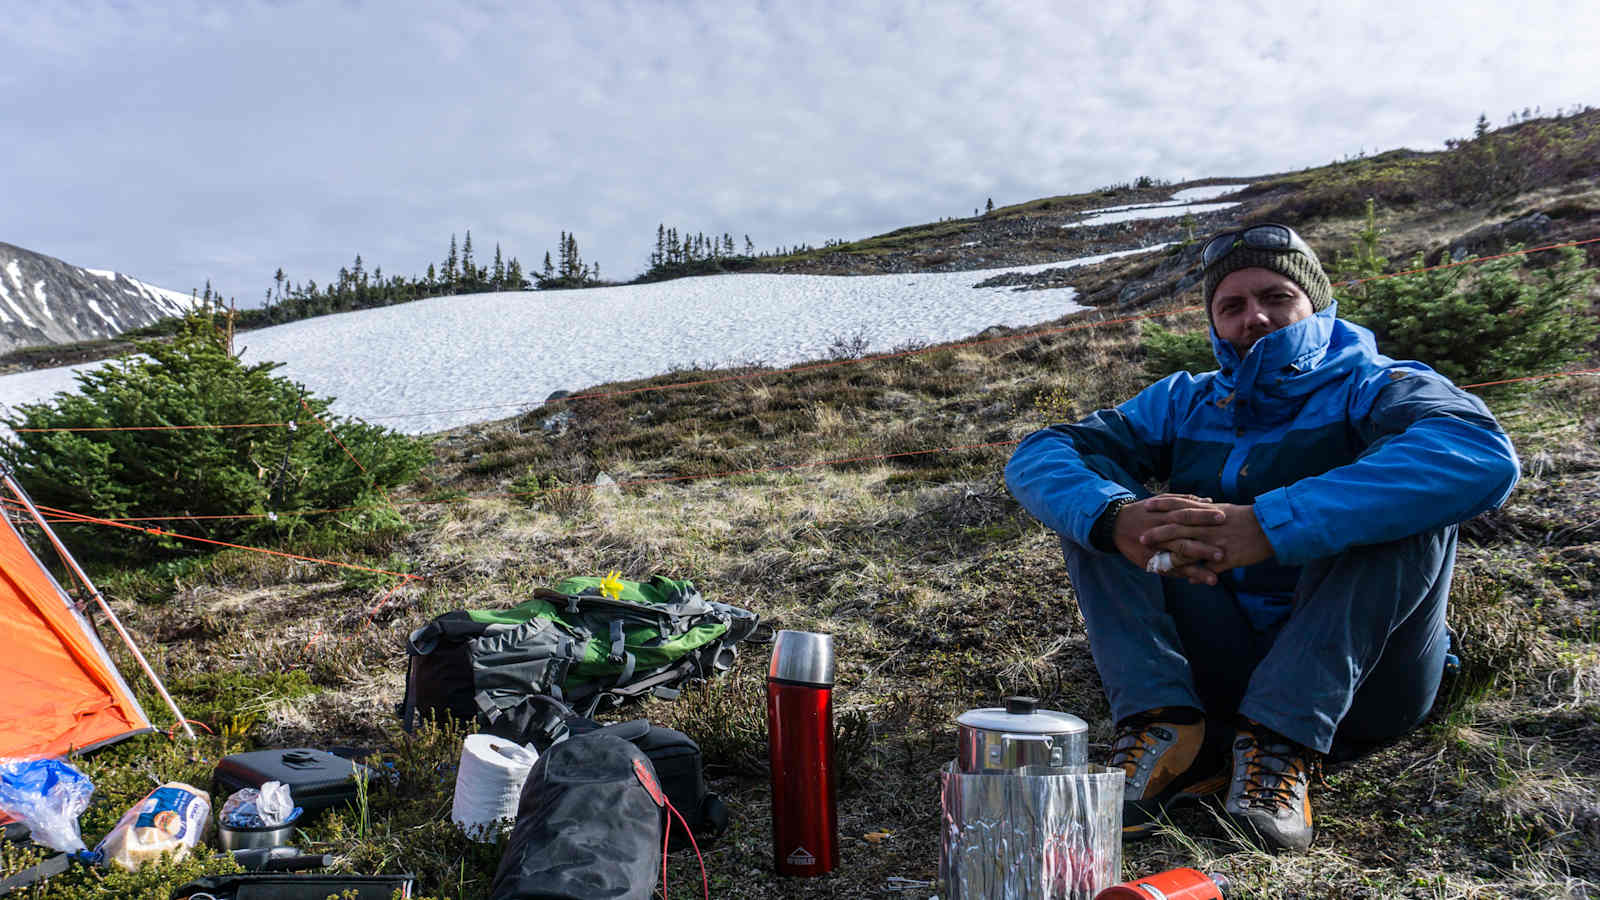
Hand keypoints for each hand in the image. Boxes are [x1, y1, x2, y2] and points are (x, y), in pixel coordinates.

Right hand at [1111, 494, 1225, 583]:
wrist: (1115, 524)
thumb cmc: (1144, 511)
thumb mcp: (1161, 500)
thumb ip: (1185, 500)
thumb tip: (1209, 500)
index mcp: (1165, 515)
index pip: (1187, 514)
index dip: (1205, 516)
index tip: (1224, 517)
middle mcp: (1162, 532)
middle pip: (1184, 540)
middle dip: (1203, 548)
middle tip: (1223, 553)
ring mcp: (1156, 549)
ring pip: (1177, 561)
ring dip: (1196, 570)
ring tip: (1214, 579)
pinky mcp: (1150, 562)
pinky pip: (1168, 571)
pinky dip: (1183, 577)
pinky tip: (1197, 584)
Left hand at [1138, 502, 1274, 581]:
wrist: (1271, 528)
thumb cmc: (1247, 518)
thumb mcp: (1224, 510)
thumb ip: (1206, 512)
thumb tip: (1194, 508)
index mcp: (1208, 512)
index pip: (1181, 504)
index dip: (1163, 505)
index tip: (1146, 505)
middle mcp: (1210, 525)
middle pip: (1179, 527)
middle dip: (1158, 533)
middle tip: (1140, 537)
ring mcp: (1217, 542)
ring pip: (1190, 549)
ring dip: (1172, 556)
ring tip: (1156, 563)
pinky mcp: (1228, 557)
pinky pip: (1210, 568)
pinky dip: (1199, 574)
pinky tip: (1188, 580)